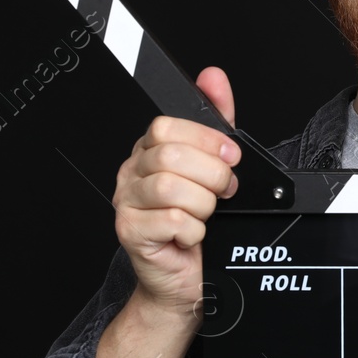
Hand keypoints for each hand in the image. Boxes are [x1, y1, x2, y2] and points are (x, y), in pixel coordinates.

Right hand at [111, 66, 240, 313]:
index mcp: (148, 152)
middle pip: (171, 155)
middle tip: (224, 192)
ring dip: (204, 205)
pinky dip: (195, 231)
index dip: (206, 140)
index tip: (230, 156)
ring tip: (207, 216)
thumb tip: (213, 77)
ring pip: (172, 188)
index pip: (167, 126)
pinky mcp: (130, 232)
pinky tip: (192, 236)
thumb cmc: (197, 225)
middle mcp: (131, 173)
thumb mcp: (212, 169)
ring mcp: (126, 203)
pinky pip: (173, 220)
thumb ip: (215, 123)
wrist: (185, 280)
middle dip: (212, 175)